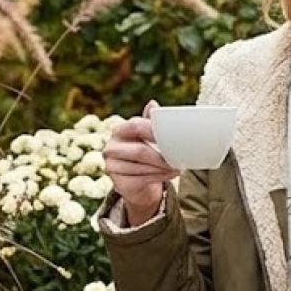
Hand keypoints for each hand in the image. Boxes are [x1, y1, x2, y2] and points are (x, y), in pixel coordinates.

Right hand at [104, 100, 179, 224]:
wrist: (139, 186)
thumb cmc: (145, 156)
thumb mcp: (148, 137)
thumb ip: (150, 123)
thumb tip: (153, 104)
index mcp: (119, 131)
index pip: (136, 126)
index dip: (155, 131)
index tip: (174, 137)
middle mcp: (111, 148)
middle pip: (140, 150)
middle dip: (162, 156)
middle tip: (179, 159)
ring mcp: (112, 166)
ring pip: (142, 166)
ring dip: (163, 168)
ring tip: (177, 167)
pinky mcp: (119, 183)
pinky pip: (142, 179)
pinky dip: (159, 177)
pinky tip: (170, 174)